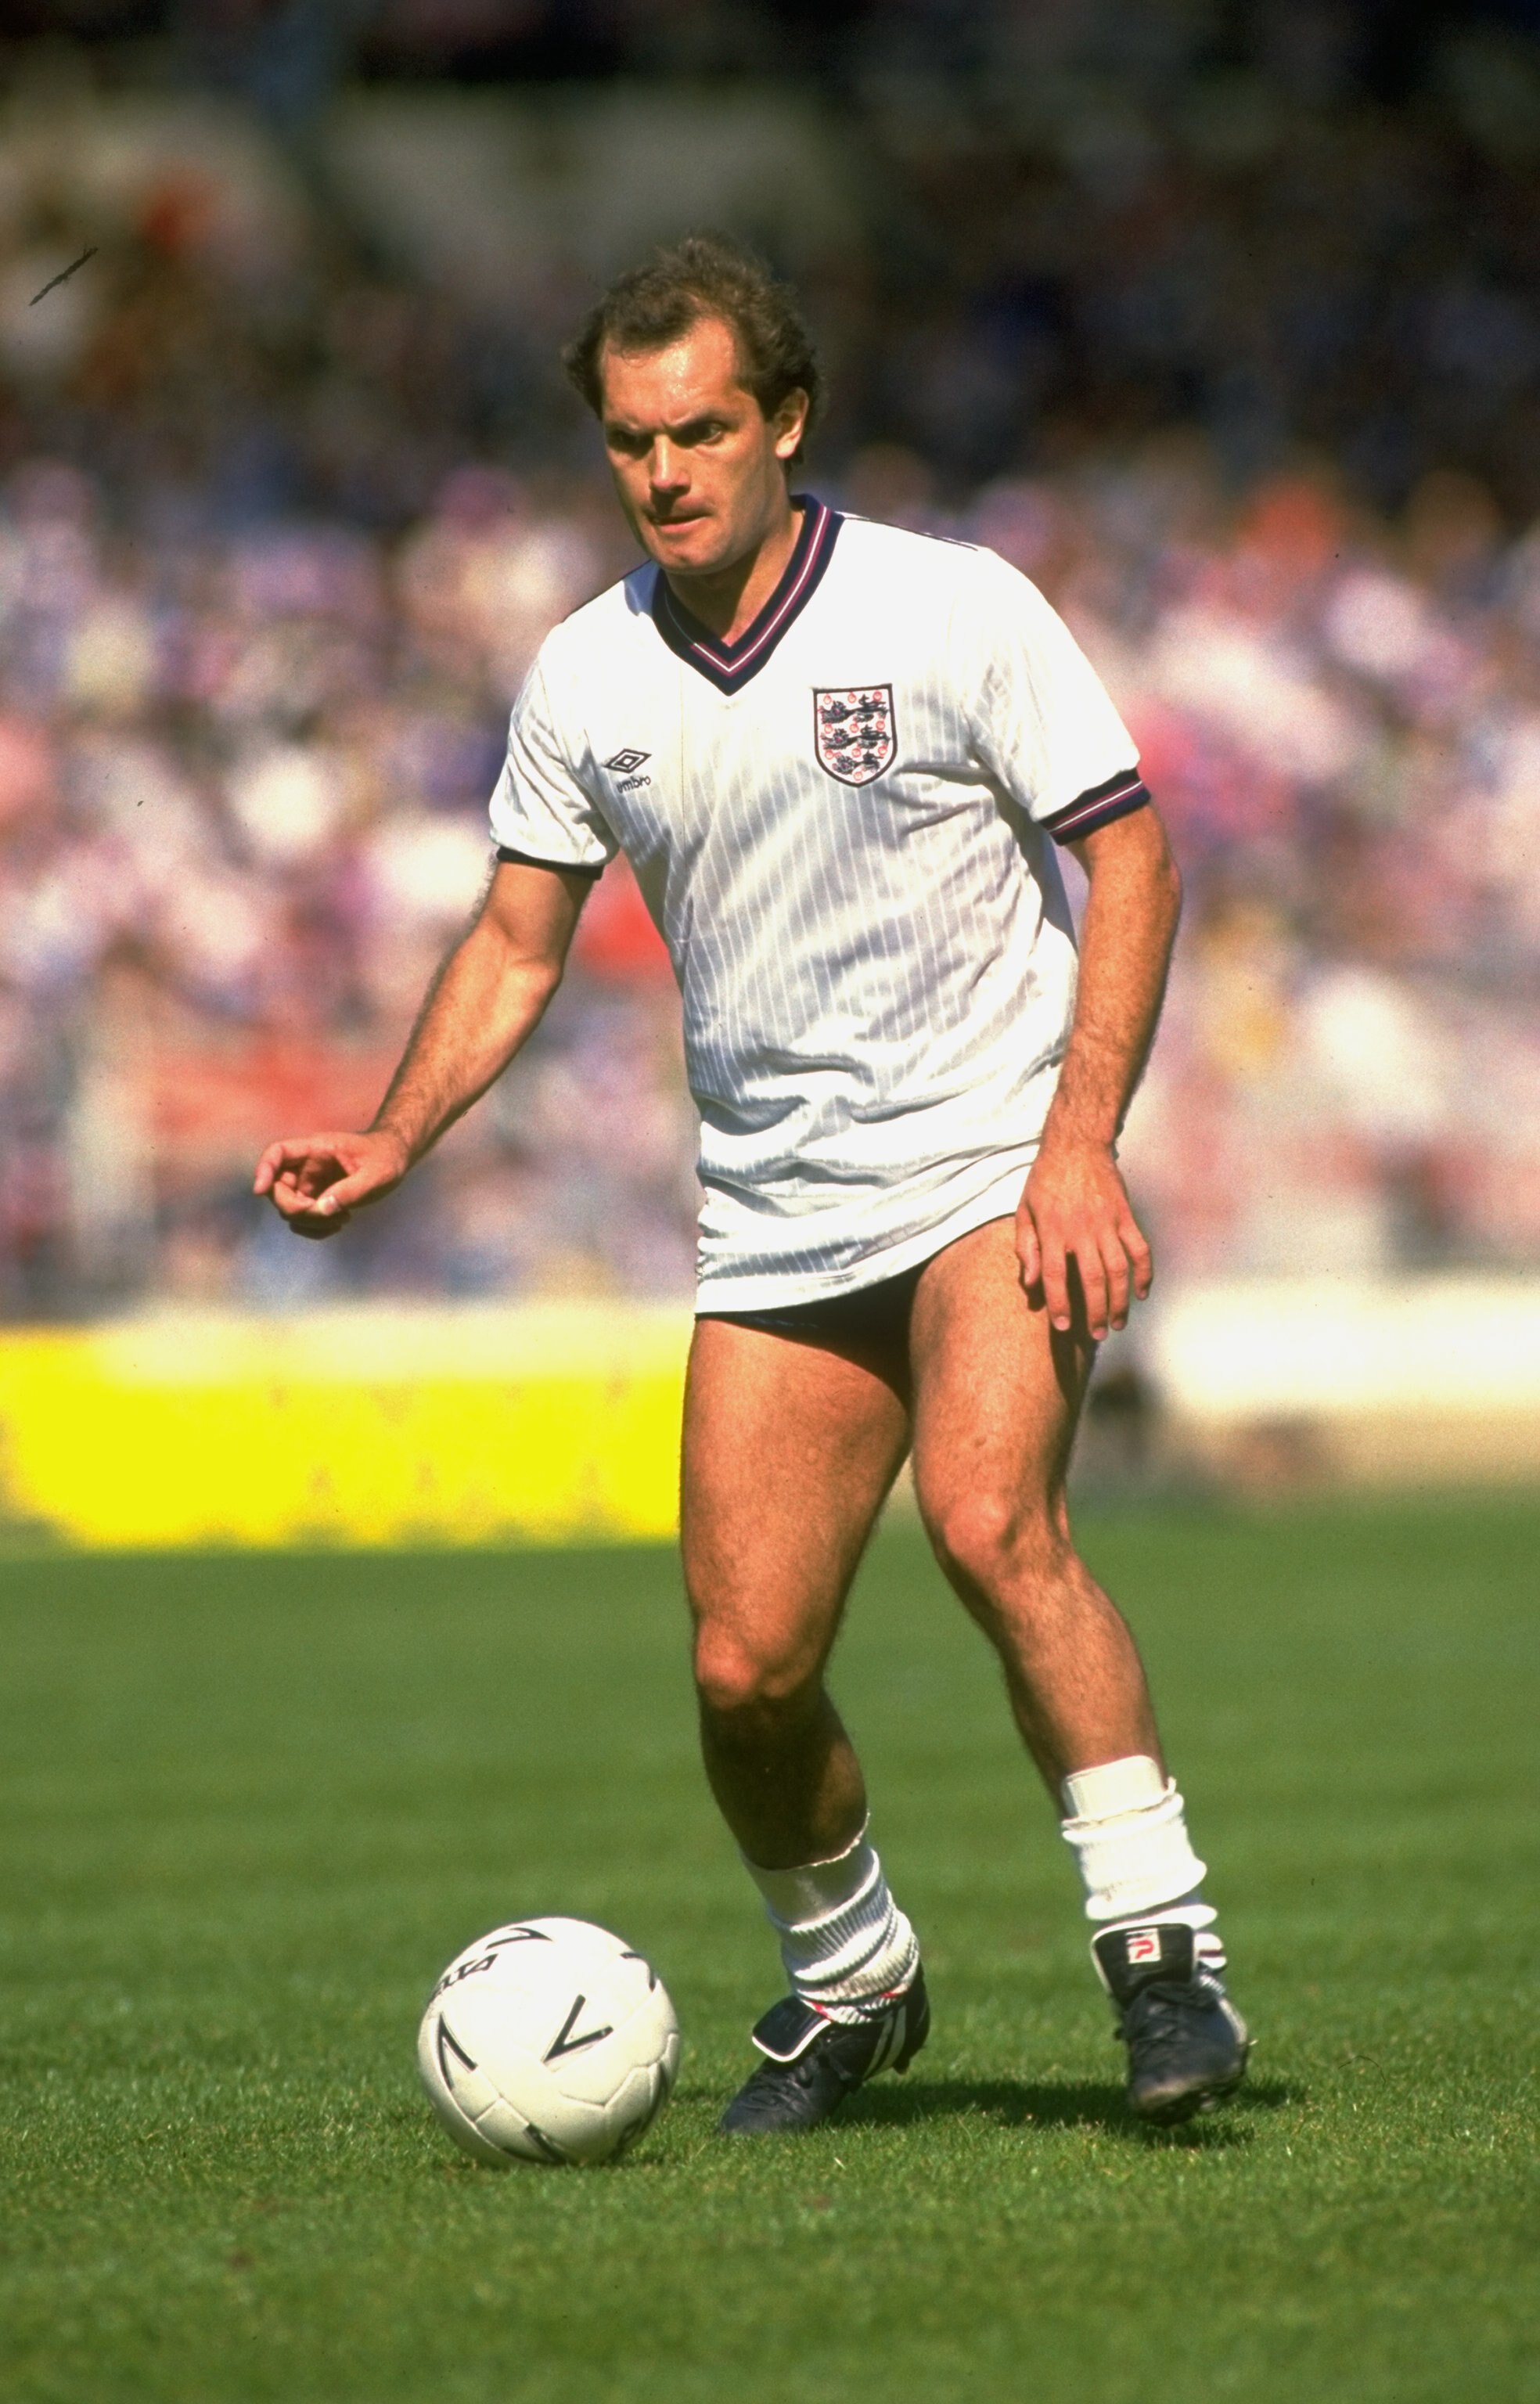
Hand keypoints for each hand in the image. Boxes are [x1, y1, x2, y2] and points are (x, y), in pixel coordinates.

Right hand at [252, 1128, 409, 1239]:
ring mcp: (309, 1184)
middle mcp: (306, 1166)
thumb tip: (322, 1209)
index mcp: (315, 1149)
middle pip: (277, 1188)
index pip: (277, 1153)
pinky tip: (340, 1223)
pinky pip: (302, 1219)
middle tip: (325, 1214)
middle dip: (295, 1208)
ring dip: (309, 1222)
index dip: (263, 1170)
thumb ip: (350, 1191)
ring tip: (342, 1218)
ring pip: (289, 1208)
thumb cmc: (386, 1158)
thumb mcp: (376, 1174)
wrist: (395, 1158)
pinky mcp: (316, 1199)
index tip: (260, 1191)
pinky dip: (315, 1227)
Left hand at [1016, 1136, 1152, 1339]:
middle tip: (1096, 1334)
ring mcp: (1107, 1224)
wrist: (1076, 1145)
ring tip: (1117, 1323)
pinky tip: (1142, 1293)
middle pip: (1092, 1281)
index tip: (1062, 1326)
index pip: (1056, 1277)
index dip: (1059, 1304)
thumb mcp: (1024, 1211)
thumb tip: (1030, 1282)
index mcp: (1053, 1231)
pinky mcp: (1126, 1217)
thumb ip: (1026, 1247)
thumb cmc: (1045, 1180)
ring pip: (1119, 1271)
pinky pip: (1140, 1250)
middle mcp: (1082, 1231)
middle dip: (1095, 1312)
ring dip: (1120, 1301)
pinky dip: (1145, 1274)